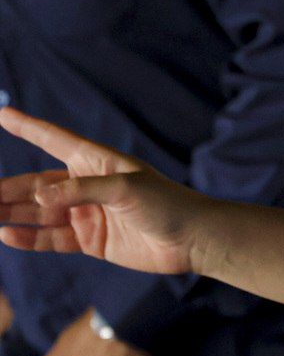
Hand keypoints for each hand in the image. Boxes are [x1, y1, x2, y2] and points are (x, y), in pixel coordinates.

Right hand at [0, 107, 202, 273]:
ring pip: (39, 212)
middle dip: (8, 188)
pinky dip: (29, 238)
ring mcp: (86, 214)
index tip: (2, 114)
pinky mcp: (90, 240)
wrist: (193, 239)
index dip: (27, 127)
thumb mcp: (125, 188)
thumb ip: (81, 191)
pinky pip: (52, 238)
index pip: (53, 139)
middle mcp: (86, 185)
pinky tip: (6, 234)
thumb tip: (41, 197)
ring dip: (12, 212)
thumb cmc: (167, 203)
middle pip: (37, 184)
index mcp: (95, 161)